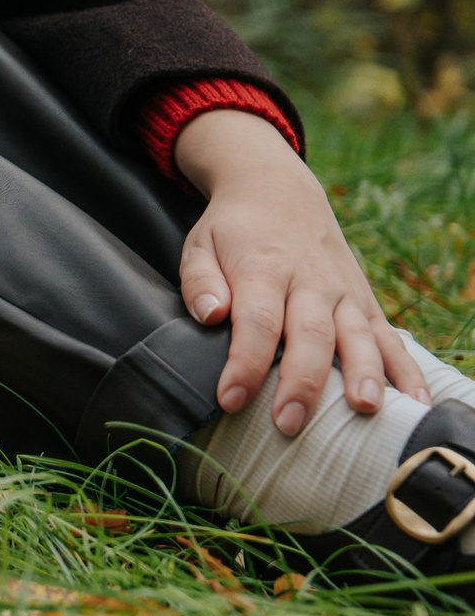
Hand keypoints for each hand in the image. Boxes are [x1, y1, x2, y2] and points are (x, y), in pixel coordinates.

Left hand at [175, 108, 428, 432]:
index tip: (230, 398)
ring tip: (365, 410)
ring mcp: (343, 292)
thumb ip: (200, 282)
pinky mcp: (365, 301)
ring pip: (358, 336)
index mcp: (264, 269)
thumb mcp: (199, 246)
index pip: (257, 322)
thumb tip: (210, 314)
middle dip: (302, 382)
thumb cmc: (232, 230)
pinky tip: (415, 401)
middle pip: (311, 335)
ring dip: (364, 374)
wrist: (278, 191)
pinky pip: (389, 337)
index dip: (245, 363)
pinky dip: (405, 369)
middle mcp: (310, 281)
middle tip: (289, 423)